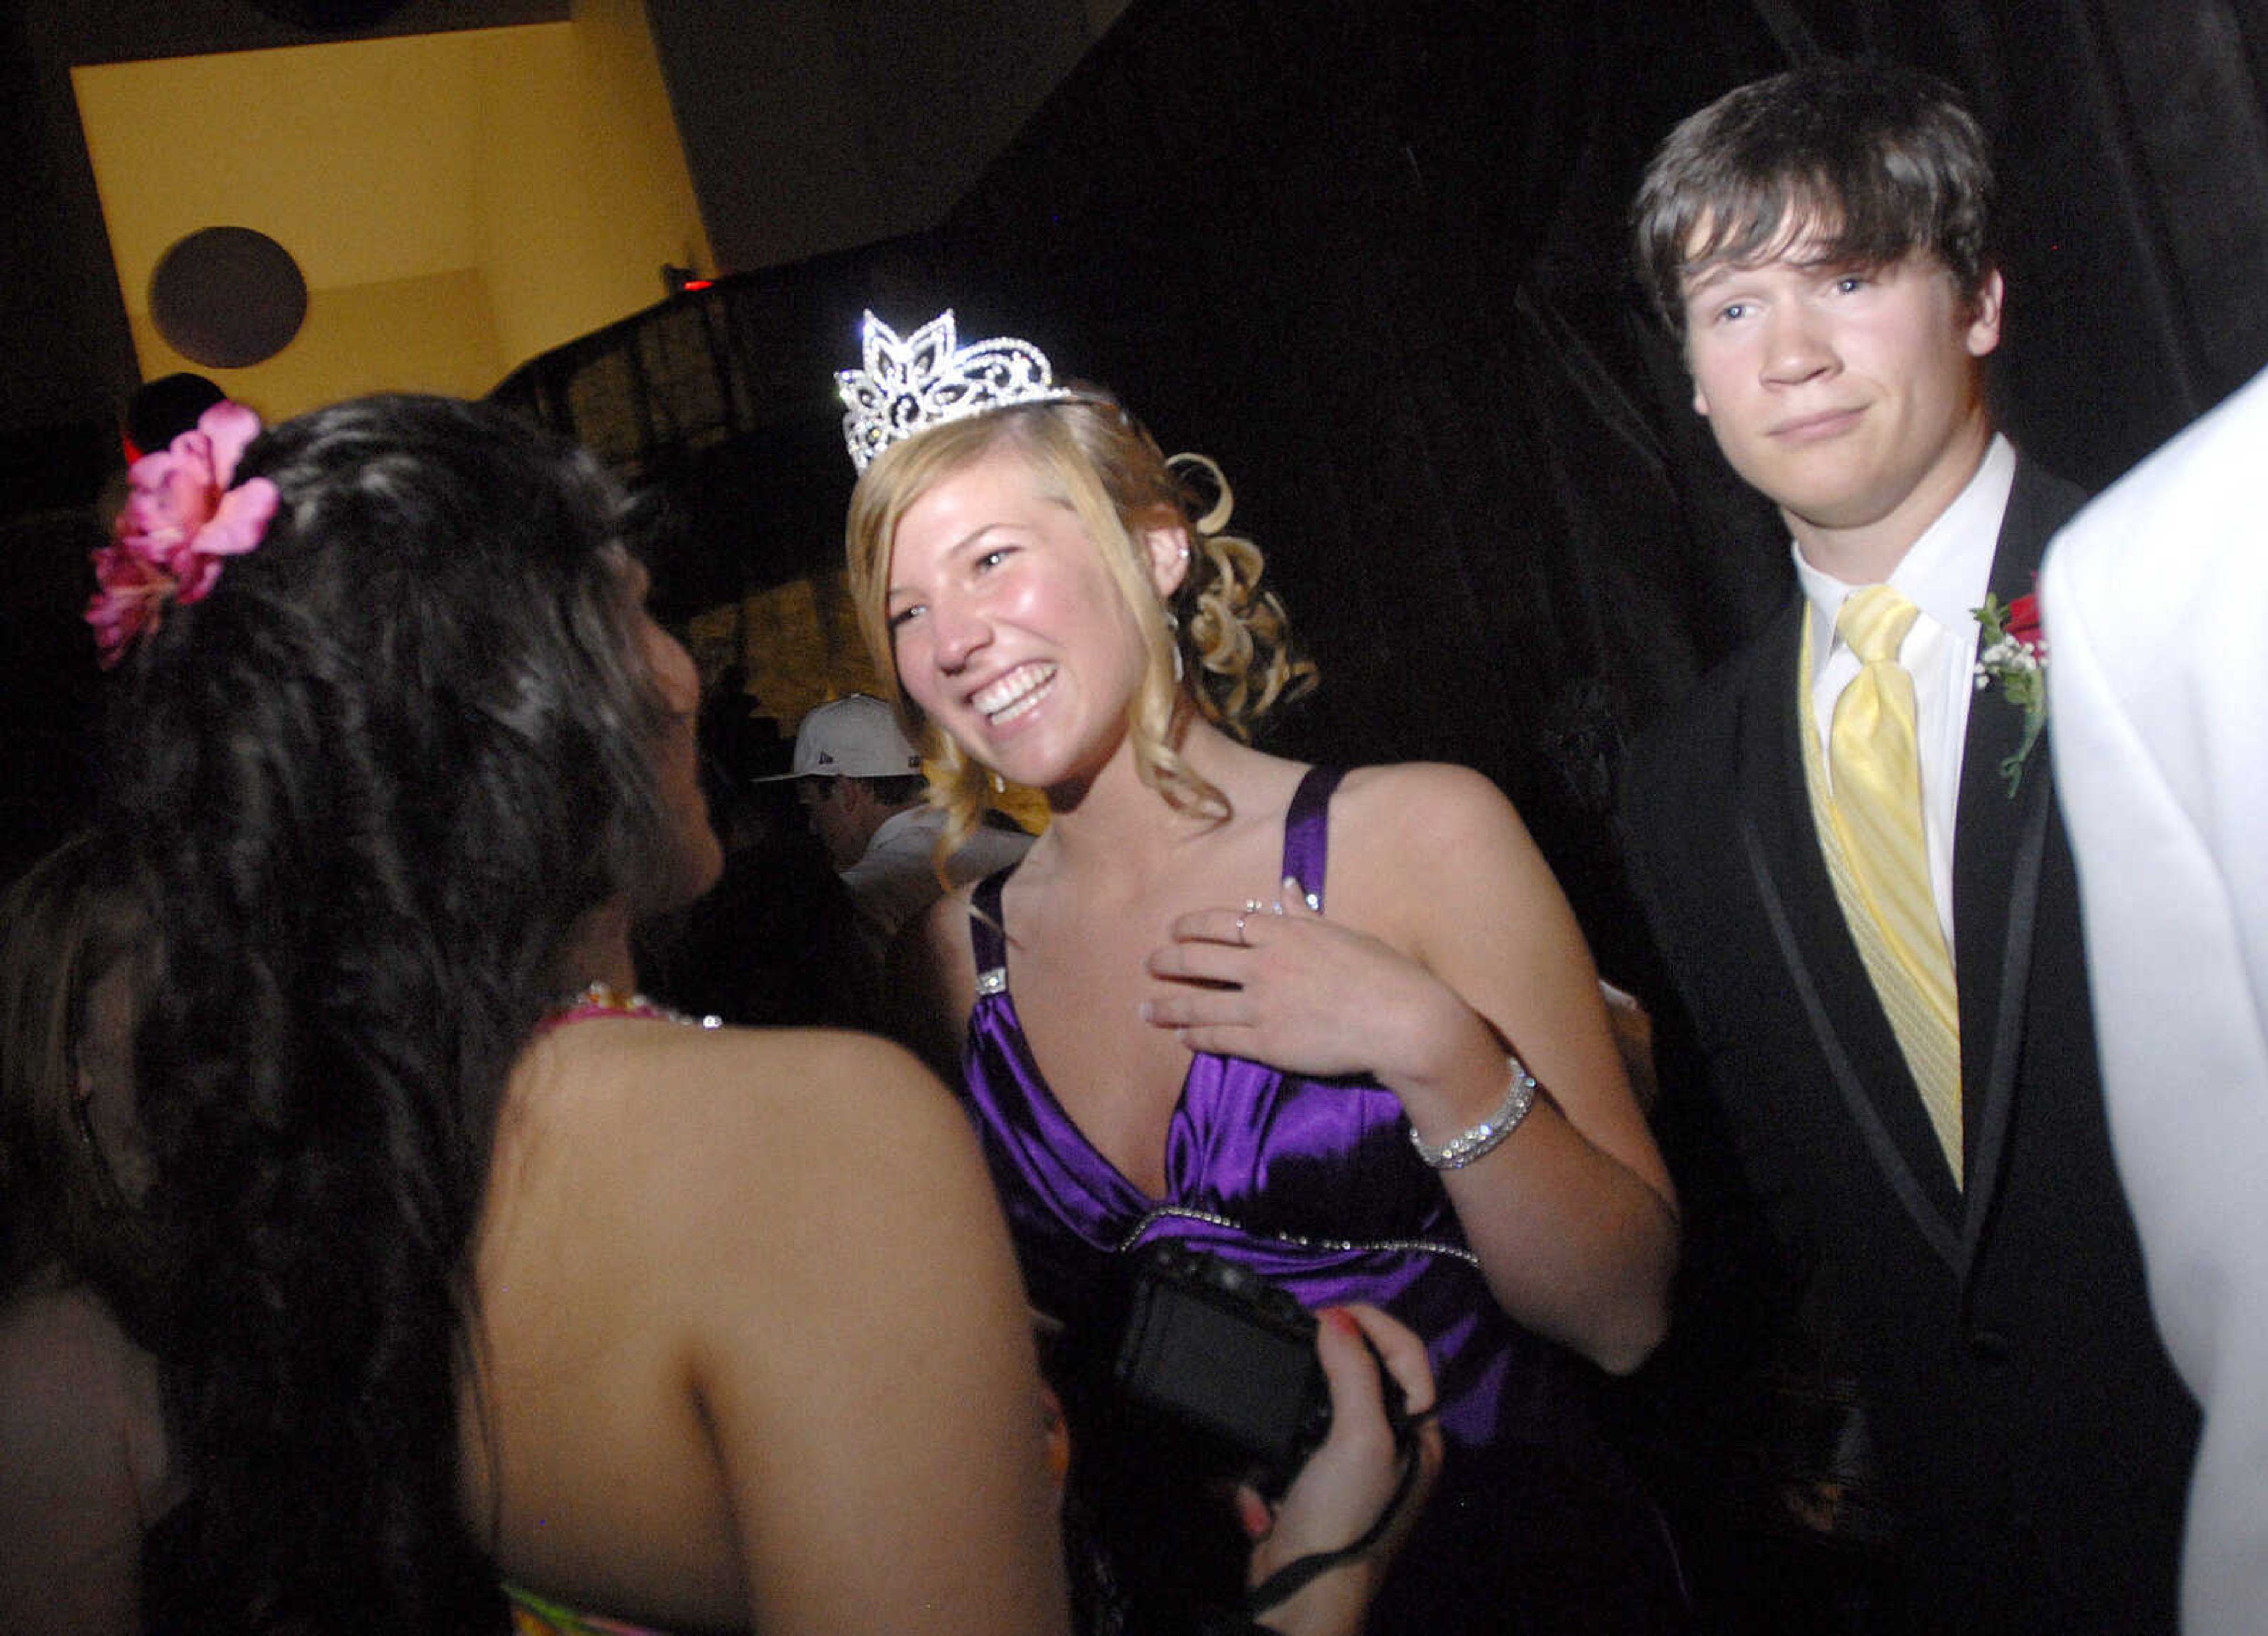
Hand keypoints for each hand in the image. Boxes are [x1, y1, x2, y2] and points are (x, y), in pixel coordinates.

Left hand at [1142, 878, 1467, 1083]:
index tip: (1173, 929)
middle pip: (1199, 959)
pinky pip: (1219, 1038)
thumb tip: (1285, 886)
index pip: (1221, 923)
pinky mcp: (1266, 1043)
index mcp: (1283, 932)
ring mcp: (1261, 1005)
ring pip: (1199, 1003)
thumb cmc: (1381, 972)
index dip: (1190, 925)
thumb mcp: (1342, 932)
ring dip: (1167, 1006)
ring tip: (1145, 1009)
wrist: (1400, 1021)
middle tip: (1148, 964)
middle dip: (1167, 961)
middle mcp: (1264, 964)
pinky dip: (1195, 1036)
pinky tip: (1181, 1037)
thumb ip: (1305, 913)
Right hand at [1238, 1304, 1442, 1635]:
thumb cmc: (1344, 1513)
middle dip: (1320, 1370)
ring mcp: (1348, 1476)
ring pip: (1310, 1418)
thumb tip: (1335, 1318)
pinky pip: (1281, 1459)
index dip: (1372, 1323)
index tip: (1325, 1312)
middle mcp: (1392, 1452)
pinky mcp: (1308, 1495)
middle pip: (1360, 1380)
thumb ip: (1353, 1371)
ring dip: (1281, 1428)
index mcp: (1420, 1436)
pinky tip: (1258, 1497)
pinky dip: (1261, 1474)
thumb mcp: (1358, 1437)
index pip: (1409, 1355)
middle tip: (1292, 1347)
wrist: (1300, 1597)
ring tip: (1268, 1439)